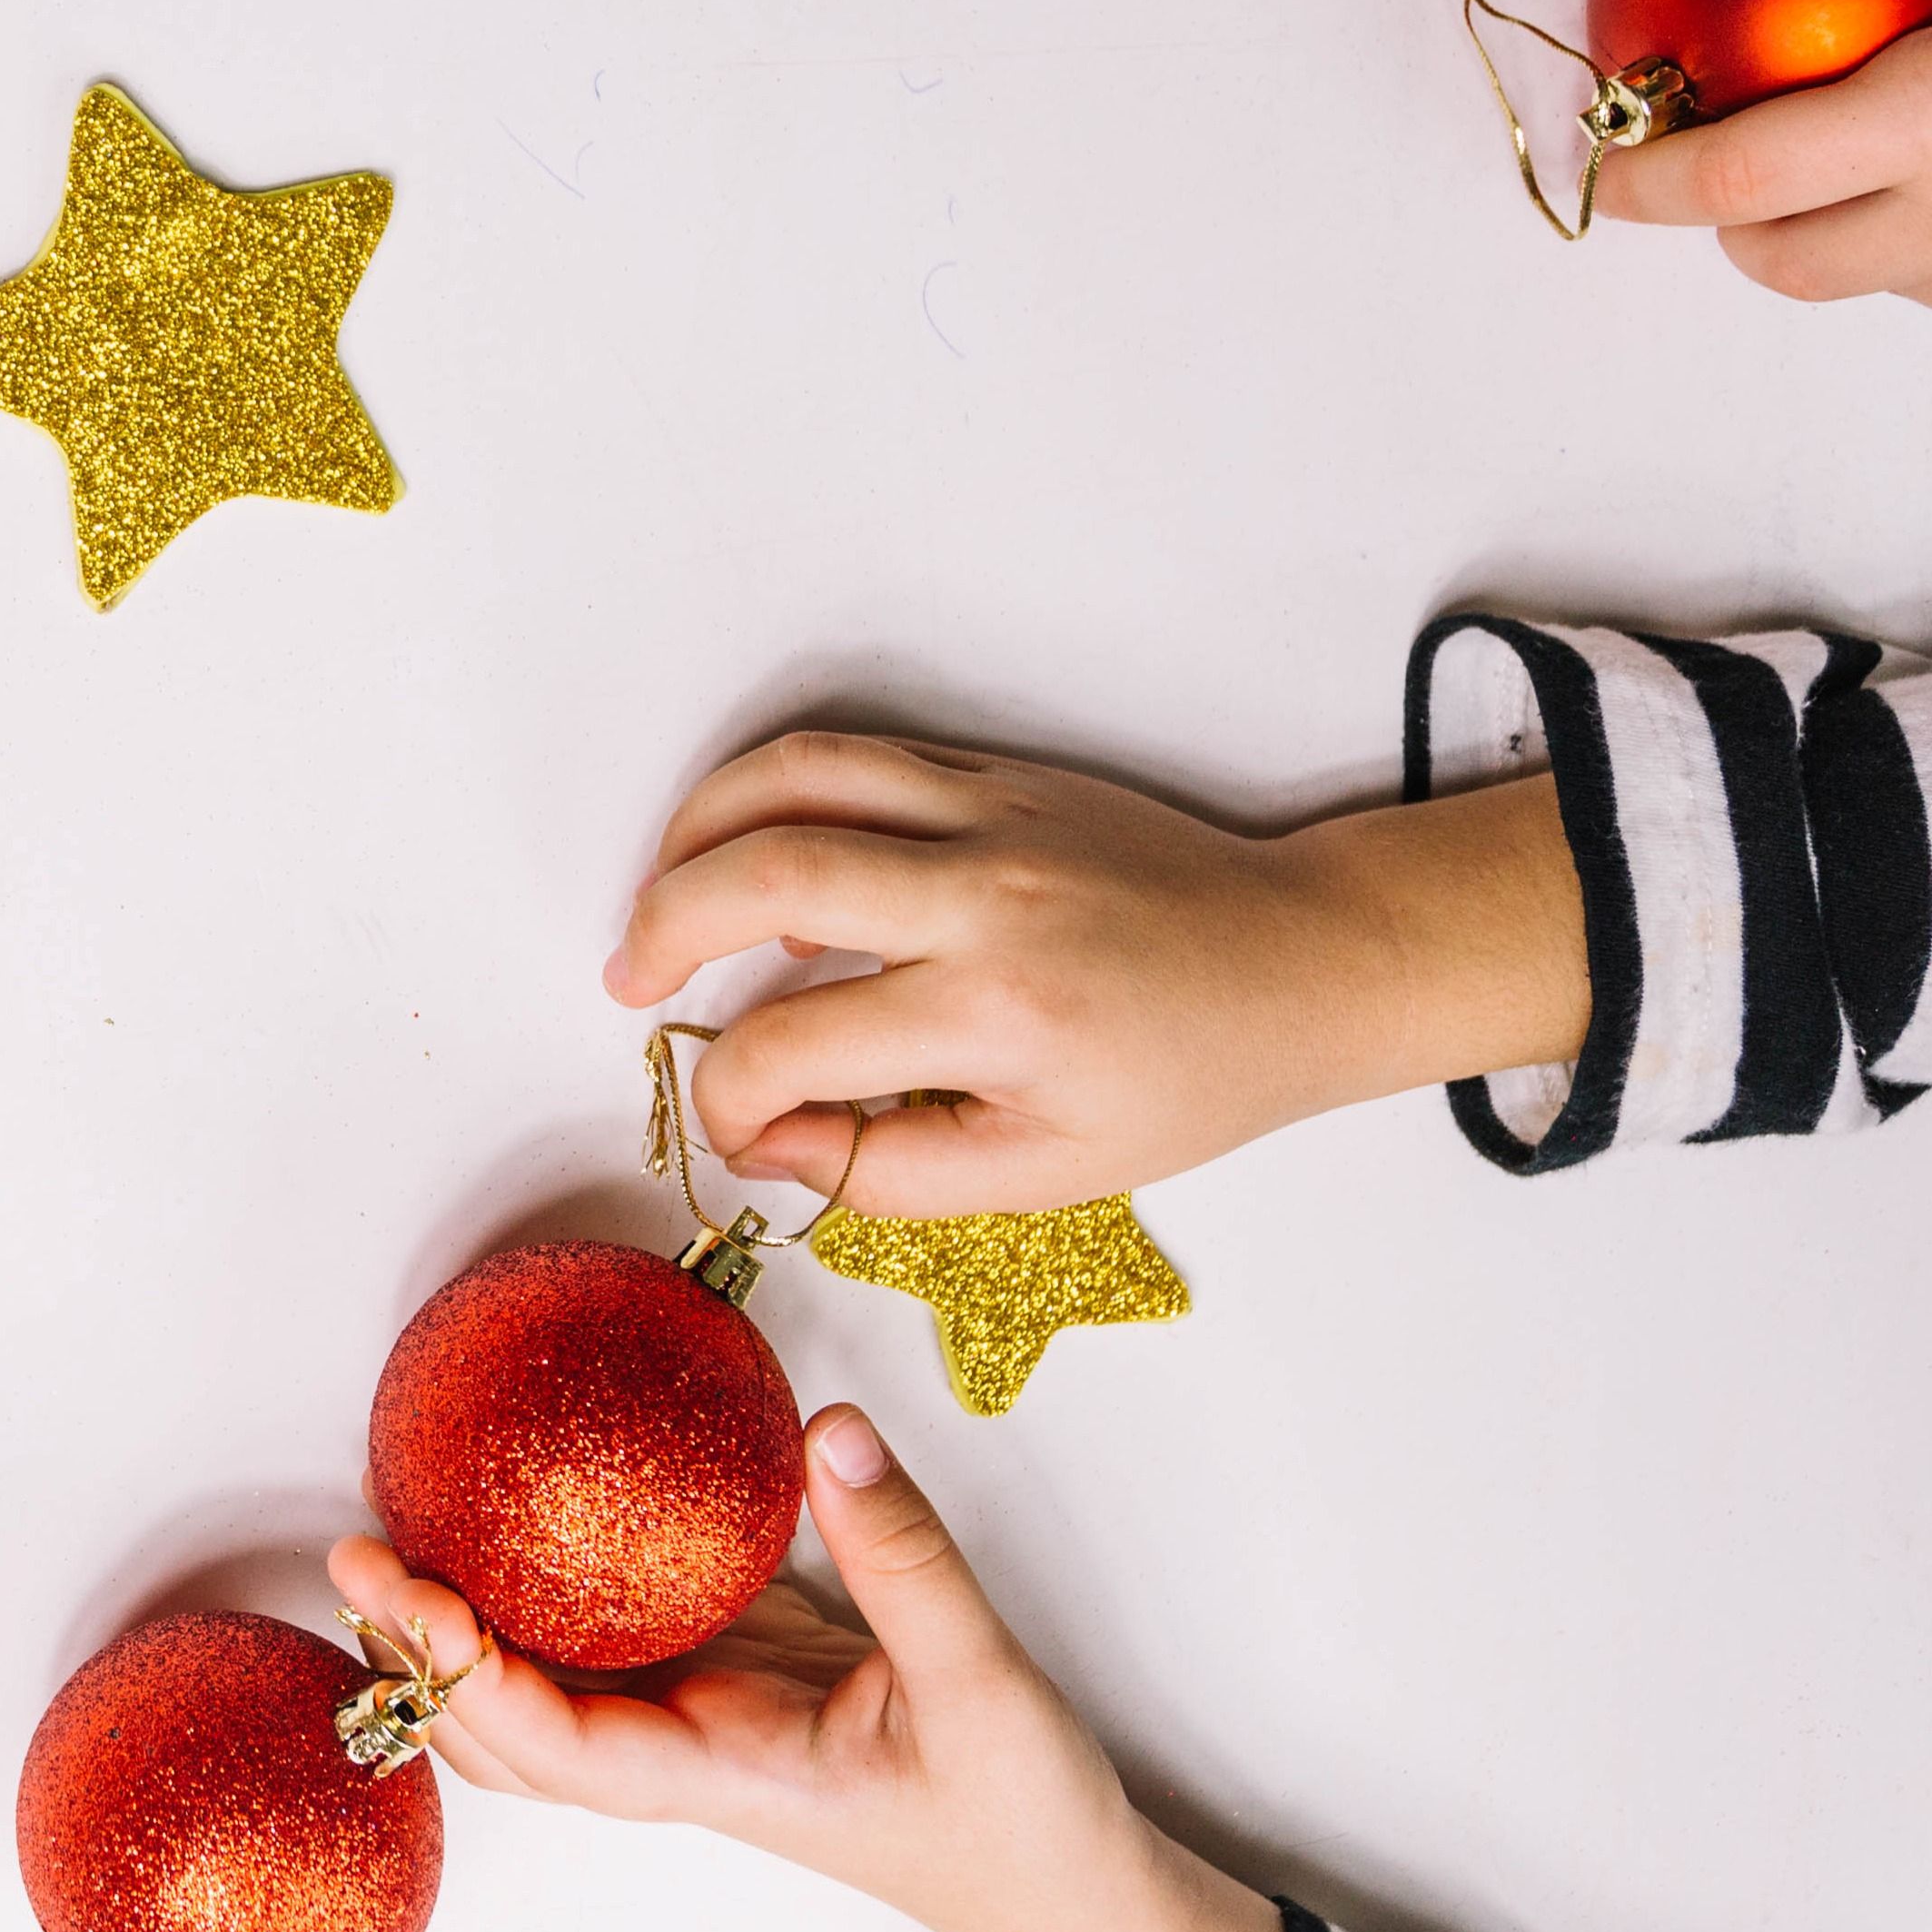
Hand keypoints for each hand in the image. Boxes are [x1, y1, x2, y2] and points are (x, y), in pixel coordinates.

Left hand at [328, 1408, 1279, 1931]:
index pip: (559, 1745)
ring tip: (398, 1535)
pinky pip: (614, 1637)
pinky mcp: (730, 1678)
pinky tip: (525, 1517)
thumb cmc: (1019, 1823)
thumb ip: (903, 1556)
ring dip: (464, 1631)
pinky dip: (551, 1592)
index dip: (472, 1676)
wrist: (1067, 1892)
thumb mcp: (978, 1680)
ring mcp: (700, 1718)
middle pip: (509, 1732)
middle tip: (357, 1548)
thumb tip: (826, 1433)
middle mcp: (684, 1753)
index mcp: (719, 1775)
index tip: (414, 1596)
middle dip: (422, 1654)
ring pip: (545, 1692)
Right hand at [603, 734, 1584, 1211]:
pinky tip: (758, 866)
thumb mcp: (1046, 1173)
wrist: (1303, 963)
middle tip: (628, 984)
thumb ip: (889, 1170)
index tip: (735, 1125)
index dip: (730, 1098)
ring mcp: (990, 813)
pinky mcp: (996, 773)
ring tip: (662, 903)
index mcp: (999, 1013)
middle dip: (662, 930)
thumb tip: (766, 1144)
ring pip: (791, 778)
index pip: (794, 1045)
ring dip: (694, 836)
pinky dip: (772, 801)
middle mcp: (984, 894)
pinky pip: (850, 758)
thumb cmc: (1188, 1079)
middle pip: (762, 874)